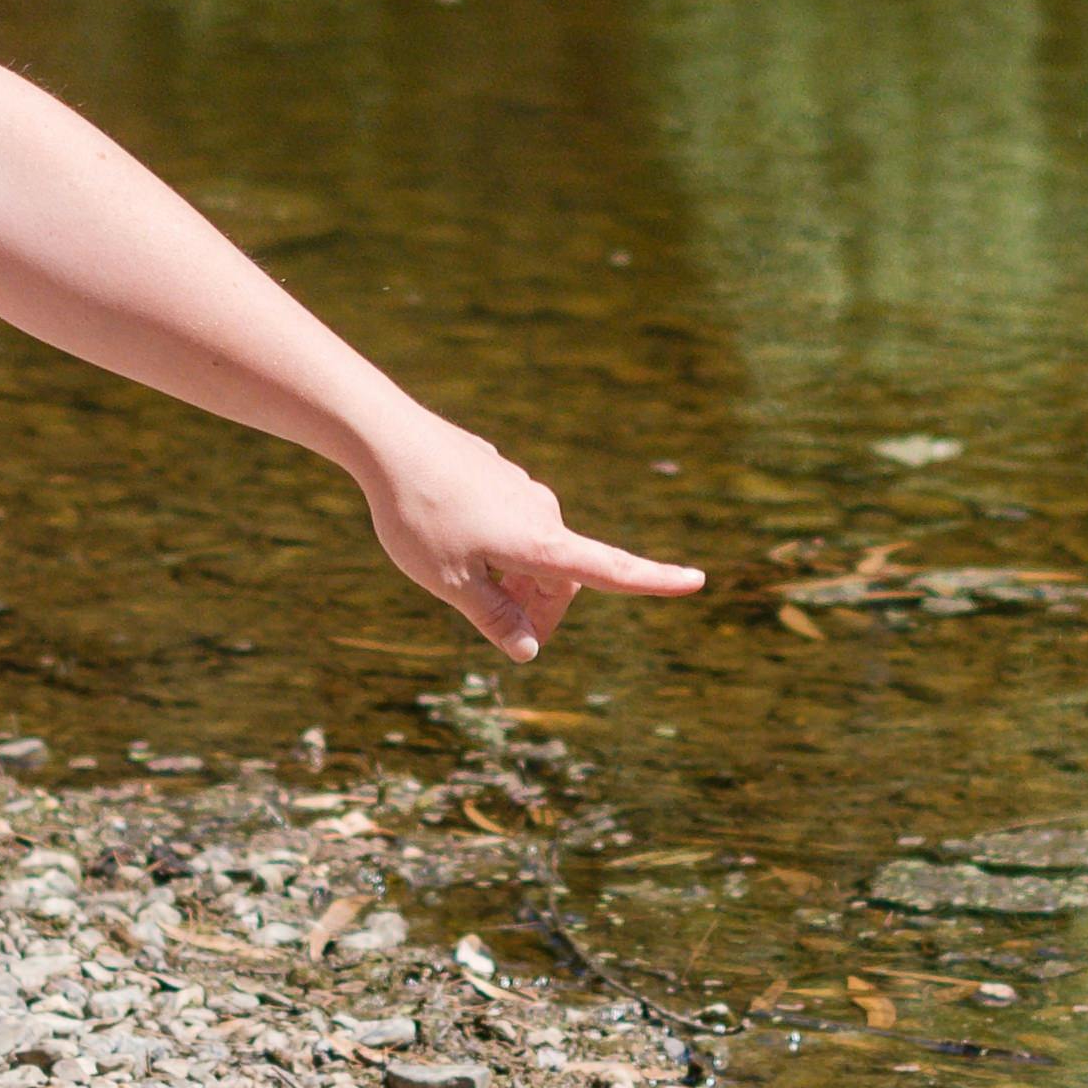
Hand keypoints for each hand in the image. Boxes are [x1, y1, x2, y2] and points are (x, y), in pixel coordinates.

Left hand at [359, 414, 698, 663]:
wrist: (390, 439)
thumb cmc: (418, 516)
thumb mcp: (449, 582)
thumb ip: (493, 618)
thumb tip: (529, 648)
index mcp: (541, 543)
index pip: (611, 569)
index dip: (655, 580)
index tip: (698, 580)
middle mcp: (542, 513)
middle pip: (563, 574)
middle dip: (542, 608)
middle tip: (504, 634)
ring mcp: (520, 490)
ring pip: (534, 548)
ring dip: (515, 577)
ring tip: (461, 583)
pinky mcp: (498, 476)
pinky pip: (510, 522)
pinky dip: (496, 546)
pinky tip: (449, 538)